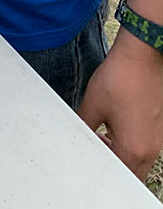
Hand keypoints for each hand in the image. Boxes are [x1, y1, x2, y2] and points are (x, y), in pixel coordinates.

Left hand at [78, 31, 162, 179]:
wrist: (141, 57)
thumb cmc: (120, 78)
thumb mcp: (92, 104)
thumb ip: (82, 126)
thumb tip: (76, 135)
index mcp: (133, 149)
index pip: (116, 174)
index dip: (99, 166)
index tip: (89, 153)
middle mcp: (150, 149)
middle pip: (130, 171)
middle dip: (112, 162)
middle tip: (96, 145)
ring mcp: (157, 139)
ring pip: (138, 159)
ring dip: (121, 153)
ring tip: (102, 133)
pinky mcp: (158, 127)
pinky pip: (144, 145)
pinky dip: (130, 142)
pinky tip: (115, 123)